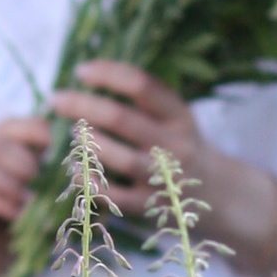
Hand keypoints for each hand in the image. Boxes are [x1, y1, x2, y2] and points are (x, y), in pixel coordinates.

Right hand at [0, 112, 52, 276]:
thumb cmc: (15, 222)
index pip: (9, 125)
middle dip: (21, 160)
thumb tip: (85, 163)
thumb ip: (50, 173)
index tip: (60, 145)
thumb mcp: (36, 193)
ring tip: (30, 200)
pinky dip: (0, 204)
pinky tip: (18, 215)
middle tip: (42, 180)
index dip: (35, 130)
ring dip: (8, 181)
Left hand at [52, 62, 276, 276]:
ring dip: (83, 142)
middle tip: (55, 99)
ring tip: (68, 134)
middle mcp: (174, 143)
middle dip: (80, 105)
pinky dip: (88, 182)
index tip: (81, 70)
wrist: (221, 197)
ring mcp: (163, 177)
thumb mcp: (175, 118)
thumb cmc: (183, 149)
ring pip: (114, 156)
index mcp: (179, 115)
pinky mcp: (152, 207)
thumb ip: (142, 100)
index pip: (142, 85)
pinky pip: (112, 194)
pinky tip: (74, 170)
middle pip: (120, 118)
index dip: (108, 73)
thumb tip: (90, 75)